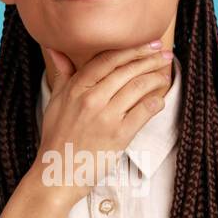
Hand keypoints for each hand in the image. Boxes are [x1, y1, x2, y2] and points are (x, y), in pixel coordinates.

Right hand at [31, 40, 173, 207]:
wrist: (57, 174)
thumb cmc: (56, 138)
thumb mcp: (54, 102)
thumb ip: (61, 74)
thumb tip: (56, 49)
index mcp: (76, 88)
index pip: (108, 59)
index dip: (131, 49)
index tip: (148, 44)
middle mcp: (91, 99)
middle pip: (126, 70)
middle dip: (149, 59)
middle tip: (164, 53)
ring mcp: (106, 117)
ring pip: (137, 87)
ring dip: (155, 78)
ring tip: (164, 75)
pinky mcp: (119, 135)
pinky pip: (143, 112)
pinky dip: (155, 102)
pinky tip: (160, 99)